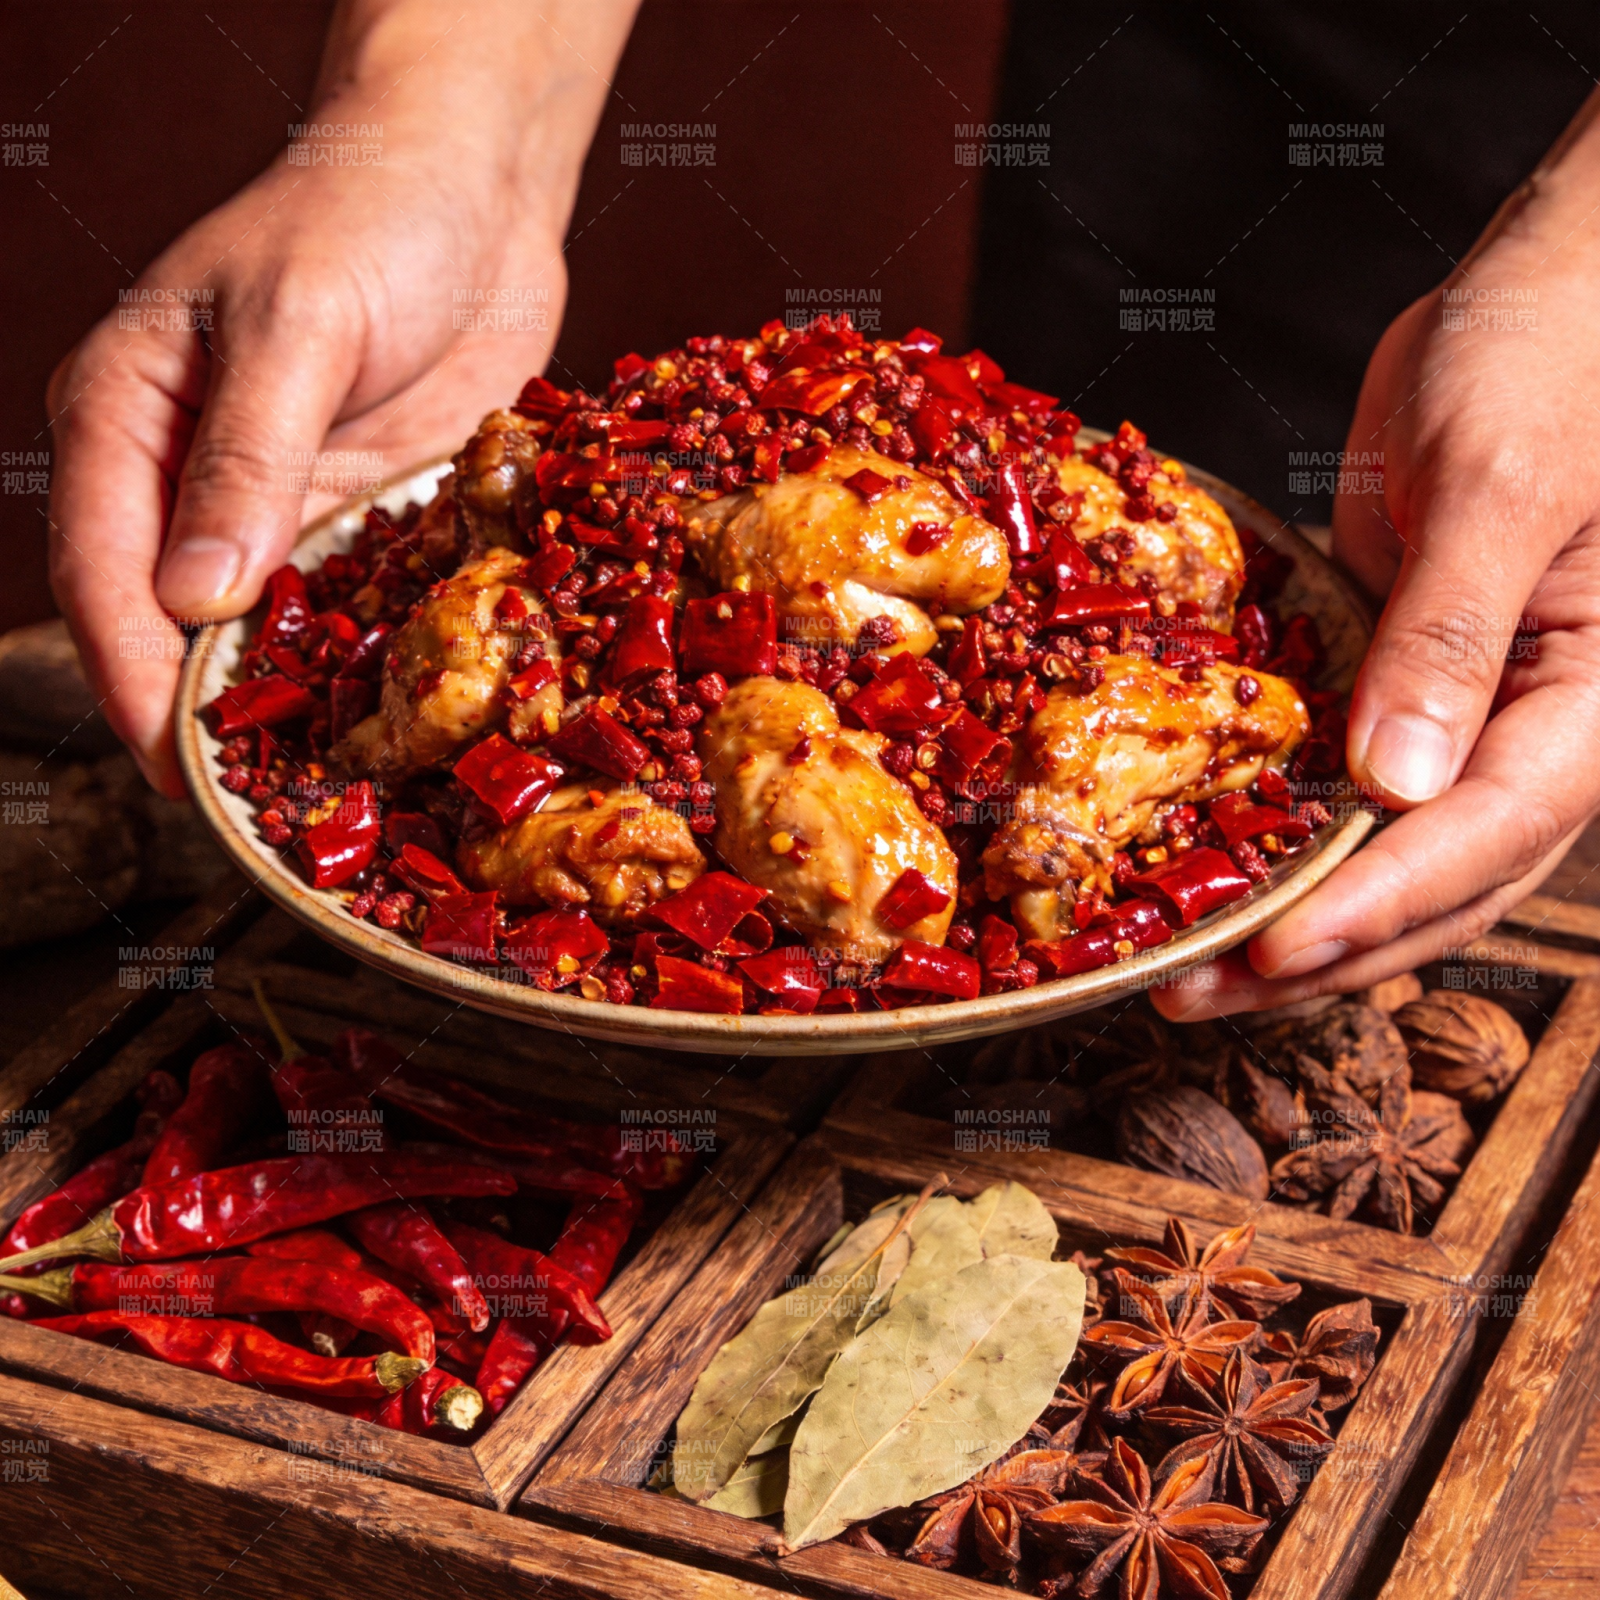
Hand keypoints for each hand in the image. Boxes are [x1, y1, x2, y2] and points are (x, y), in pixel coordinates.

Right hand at [47, 0, 637, 795]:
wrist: (471, 190)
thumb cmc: (361, 220)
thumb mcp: (296, 327)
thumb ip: (250, 460)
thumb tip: (196, 598)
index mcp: (129, 421)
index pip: (107, 574)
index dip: (133, 678)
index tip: (177, 768)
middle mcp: (197, 481)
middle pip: (182, 625)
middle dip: (215, 715)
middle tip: (263, 812)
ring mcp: (290, 509)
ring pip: (275, 632)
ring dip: (300, 707)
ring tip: (338, 797)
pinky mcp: (370, 520)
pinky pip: (360, 608)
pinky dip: (374, 664)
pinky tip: (406, 723)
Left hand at [1155, 89, 1599, 1021]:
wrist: (1533, 299)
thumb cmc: (1551, 356)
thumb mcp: (1501, 483)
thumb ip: (1455, 633)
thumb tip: (1398, 785)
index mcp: (1589, 701)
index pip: (1485, 837)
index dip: (1377, 906)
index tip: (1274, 951)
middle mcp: (1529, 733)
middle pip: (1433, 885)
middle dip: (1317, 952)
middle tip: (1190, 992)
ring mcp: (1462, 720)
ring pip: (1386, 860)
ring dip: (1289, 921)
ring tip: (1183, 967)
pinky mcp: (1398, 689)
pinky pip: (1345, 792)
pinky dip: (1282, 840)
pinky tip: (1206, 870)